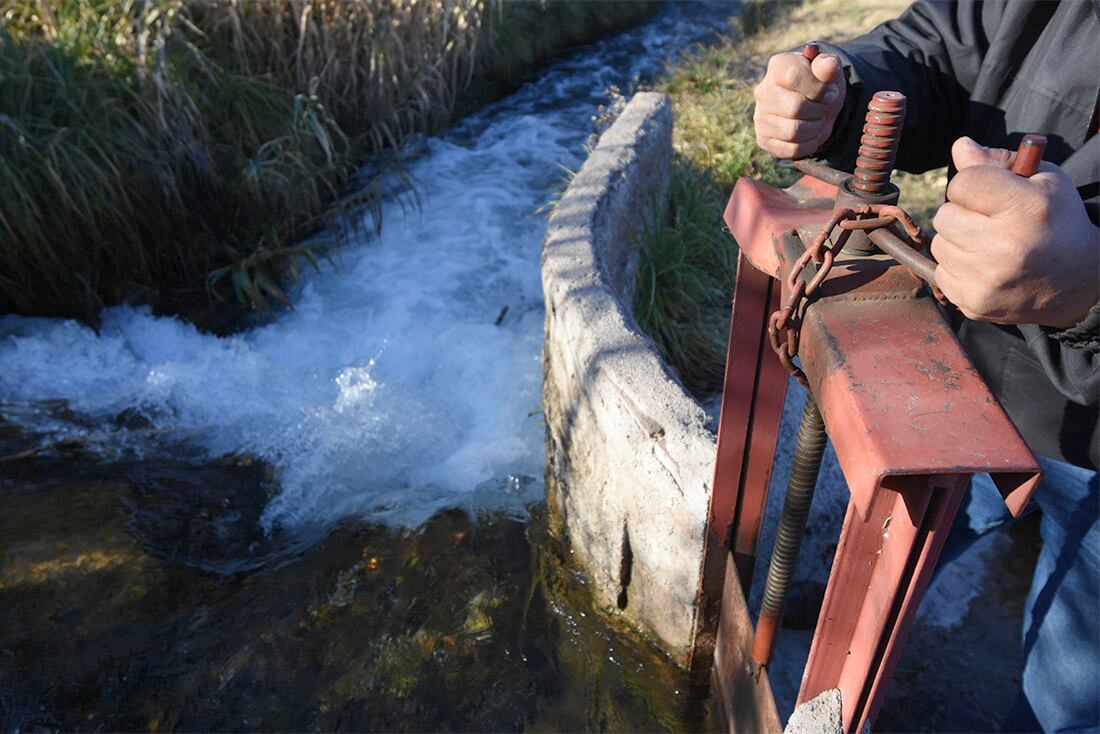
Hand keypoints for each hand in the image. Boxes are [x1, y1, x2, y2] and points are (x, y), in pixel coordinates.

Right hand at [753, 51, 844, 158]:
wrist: (813, 104)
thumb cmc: (820, 84)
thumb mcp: (829, 71)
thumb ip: (829, 66)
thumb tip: (829, 65)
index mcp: (778, 67)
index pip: (793, 76)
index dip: (817, 88)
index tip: (829, 92)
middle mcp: (763, 91)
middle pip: (795, 108)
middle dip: (819, 110)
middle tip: (824, 107)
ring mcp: (760, 117)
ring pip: (793, 131)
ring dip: (815, 128)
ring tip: (818, 120)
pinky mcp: (763, 139)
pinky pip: (791, 150)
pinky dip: (809, 144)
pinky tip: (811, 134)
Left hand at [931, 137, 1098, 327]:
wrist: (1079, 282)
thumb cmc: (1058, 223)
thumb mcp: (1042, 182)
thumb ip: (998, 162)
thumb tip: (960, 146)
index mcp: (1024, 208)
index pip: (962, 183)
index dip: (974, 184)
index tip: (992, 193)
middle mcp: (1002, 246)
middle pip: (944, 214)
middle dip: (963, 213)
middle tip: (991, 221)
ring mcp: (985, 279)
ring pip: (939, 243)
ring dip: (958, 240)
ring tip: (990, 244)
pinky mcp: (973, 302)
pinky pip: (940, 272)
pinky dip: (958, 267)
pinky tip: (985, 266)